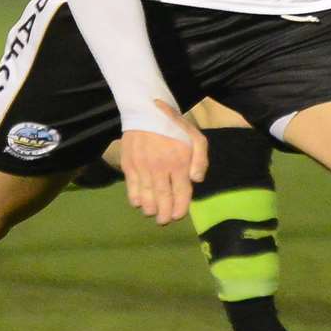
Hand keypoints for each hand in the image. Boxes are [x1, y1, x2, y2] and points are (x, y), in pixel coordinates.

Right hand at [118, 100, 207, 225]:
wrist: (146, 110)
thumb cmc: (174, 126)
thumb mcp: (196, 137)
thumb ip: (200, 159)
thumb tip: (196, 181)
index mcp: (179, 162)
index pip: (181, 193)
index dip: (180, 208)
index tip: (178, 215)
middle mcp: (160, 168)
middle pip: (163, 199)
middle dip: (164, 214)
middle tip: (164, 220)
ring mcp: (143, 167)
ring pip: (146, 197)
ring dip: (149, 210)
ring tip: (152, 214)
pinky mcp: (129, 165)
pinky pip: (131, 188)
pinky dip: (135, 199)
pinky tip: (139, 204)